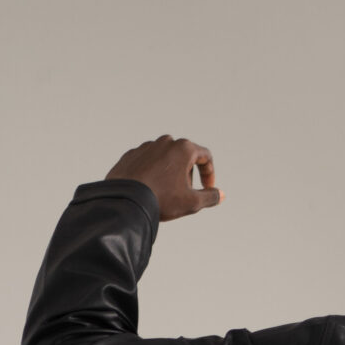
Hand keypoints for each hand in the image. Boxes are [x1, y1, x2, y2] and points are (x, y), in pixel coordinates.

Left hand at [106, 135, 221, 221]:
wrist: (124, 201)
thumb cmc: (161, 199)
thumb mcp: (191, 202)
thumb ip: (209, 197)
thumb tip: (220, 195)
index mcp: (184, 148)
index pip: (205, 157)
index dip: (210, 174)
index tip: (207, 188)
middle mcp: (165, 142)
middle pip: (184, 157)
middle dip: (187, 175)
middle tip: (181, 195)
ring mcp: (145, 147)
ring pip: (164, 160)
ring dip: (168, 174)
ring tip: (162, 194)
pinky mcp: (130, 155)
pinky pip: (146, 164)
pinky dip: (150, 175)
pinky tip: (147, 190)